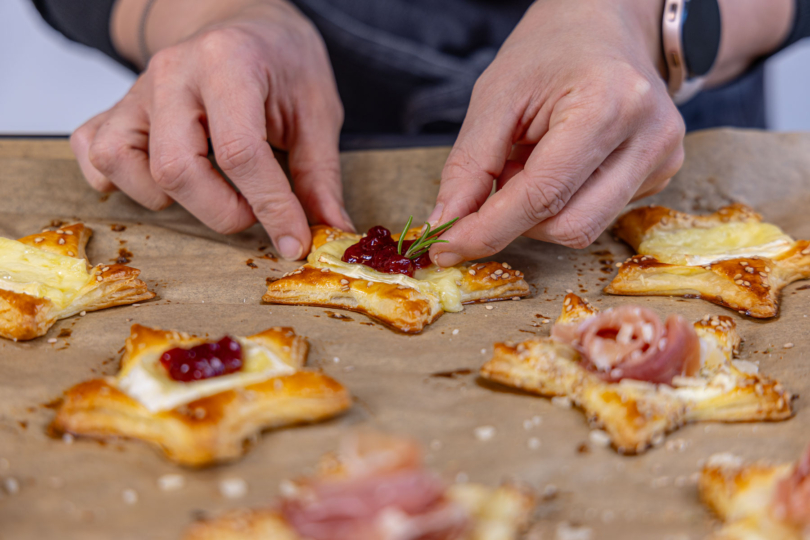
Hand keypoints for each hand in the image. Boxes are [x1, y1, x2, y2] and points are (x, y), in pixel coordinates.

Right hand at [71, 1, 351, 258]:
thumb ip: (321, 175)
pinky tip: (157, 181)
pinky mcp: (117, 107)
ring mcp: (137, 89)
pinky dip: (116, 179)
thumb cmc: (282, 63)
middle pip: (175, 168)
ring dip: (168, 198)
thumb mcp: (317, 111)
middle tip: (253, 208)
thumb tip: (331, 231)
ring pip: (122, 163)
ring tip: (209, 188)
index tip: (294, 241)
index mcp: (228, 63)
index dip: (271, 209)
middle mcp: (172, 73)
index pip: (240, 153)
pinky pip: (93, 150)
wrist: (243, 22)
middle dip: (221, 211)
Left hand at [429, 0, 683, 266]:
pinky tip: (560, 162)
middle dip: (516, 220)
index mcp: (608, 106)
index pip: (542, 196)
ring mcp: (663, 160)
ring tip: (532, 159)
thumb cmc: (550, 49)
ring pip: (583, 228)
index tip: (446, 247)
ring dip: (539, 211)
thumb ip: (469, 167)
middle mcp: (649, 139)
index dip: (488, 230)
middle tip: (500, 174)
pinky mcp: (662, 174)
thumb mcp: (495, 96)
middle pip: (568, 226)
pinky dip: (562, 201)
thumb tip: (446, 225)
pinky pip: (597, 215)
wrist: (606, 23)